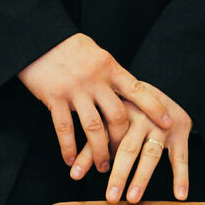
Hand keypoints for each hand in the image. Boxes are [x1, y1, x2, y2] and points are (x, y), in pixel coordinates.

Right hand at [18, 33, 172, 171]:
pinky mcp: (54, 98)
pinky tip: (70, 160)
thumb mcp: (95, 52)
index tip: (167, 122)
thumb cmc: (68, 46)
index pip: (137, 89)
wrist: (37, 38)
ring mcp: (74, 89)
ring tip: (102, 166)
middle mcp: (94, 79)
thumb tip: (126, 90)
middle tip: (123, 155)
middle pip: (117, 116)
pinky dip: (69, 148)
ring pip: (94, 128)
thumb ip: (109, 72)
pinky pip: (64, 129)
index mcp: (108, 66)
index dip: (154, 107)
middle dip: (123, 140)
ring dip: (100, 152)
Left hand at [71, 83, 190, 203]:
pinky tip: (179, 194)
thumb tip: (73, 173)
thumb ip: (93, 143)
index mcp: (119, 110)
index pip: (102, 136)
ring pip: (151, 154)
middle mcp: (141, 117)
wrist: (167, 90)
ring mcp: (161, 126)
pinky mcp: (180, 134)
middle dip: (119, 174)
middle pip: (128, 148)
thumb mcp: (110, 119)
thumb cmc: (130, 109)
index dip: (88, 156)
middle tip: (110, 196)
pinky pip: (181, 158)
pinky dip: (181, 176)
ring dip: (142, 177)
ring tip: (132, 197)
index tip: (75, 176)